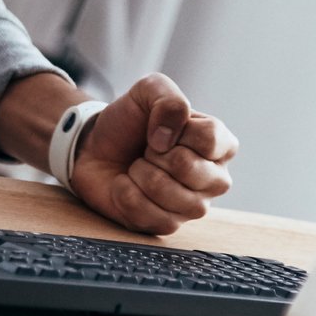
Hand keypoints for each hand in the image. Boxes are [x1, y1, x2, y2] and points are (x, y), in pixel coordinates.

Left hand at [68, 74, 237, 235]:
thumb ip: (168, 100)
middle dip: (155, 154)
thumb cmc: (130, 121)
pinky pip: (147, 214)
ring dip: (139, 174)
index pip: (210, 138)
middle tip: (148, 150)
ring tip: (137, 166)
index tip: (160, 129)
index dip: (177, 130)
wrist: (95, 148)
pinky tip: (125, 185)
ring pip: (168, 194)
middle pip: (189, 168)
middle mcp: (214, 179)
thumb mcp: (150, 91)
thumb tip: (167, 137)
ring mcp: (193, 206)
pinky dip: (126, 194)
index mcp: (220, 145)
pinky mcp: (167, 225)